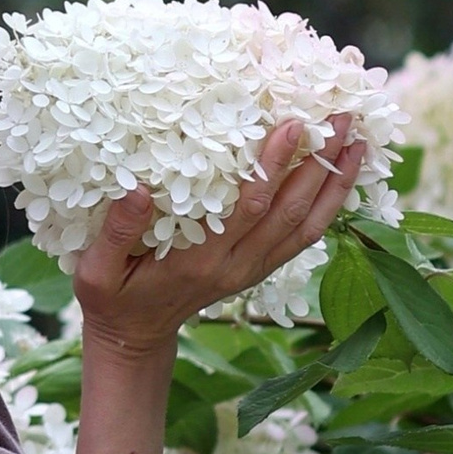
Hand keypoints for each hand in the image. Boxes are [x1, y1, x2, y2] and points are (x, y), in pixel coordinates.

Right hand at [70, 118, 366, 352]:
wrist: (136, 338)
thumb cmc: (112, 299)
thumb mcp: (96, 272)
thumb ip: (116, 233)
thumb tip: (138, 189)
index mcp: (199, 262)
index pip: (248, 208)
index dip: (273, 167)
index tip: (292, 124)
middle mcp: (236, 266)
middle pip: (291, 212)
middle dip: (319, 163)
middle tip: (340, 116)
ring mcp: (253, 269)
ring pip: (307, 225)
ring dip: (335, 181)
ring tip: (356, 137)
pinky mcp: (260, 269)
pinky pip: (305, 236)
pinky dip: (330, 204)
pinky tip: (343, 173)